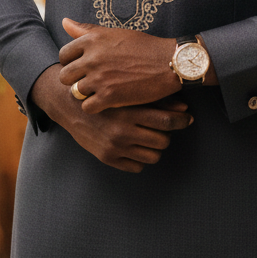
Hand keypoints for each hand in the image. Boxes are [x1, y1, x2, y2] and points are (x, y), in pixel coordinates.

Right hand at [30, 64, 191, 172]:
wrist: (69, 103)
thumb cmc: (103, 92)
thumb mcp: (127, 90)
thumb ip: (155, 98)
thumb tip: (184, 108)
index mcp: (129, 111)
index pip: (166, 121)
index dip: (181, 121)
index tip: (187, 118)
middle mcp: (122, 131)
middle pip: (163, 141)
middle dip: (167, 134)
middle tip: (165, 126)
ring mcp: (114, 147)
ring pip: (153, 156)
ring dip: (155, 147)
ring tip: (151, 136)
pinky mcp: (107, 158)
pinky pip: (136, 166)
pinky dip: (140, 157)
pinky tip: (136, 145)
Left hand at [58, 18, 180, 113]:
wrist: (168, 63)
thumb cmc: (143, 46)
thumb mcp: (114, 33)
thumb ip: (87, 30)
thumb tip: (64, 21)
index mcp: (93, 40)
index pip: (64, 55)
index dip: (70, 63)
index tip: (81, 67)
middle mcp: (92, 58)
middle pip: (65, 75)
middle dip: (74, 80)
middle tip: (88, 82)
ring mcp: (99, 78)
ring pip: (75, 92)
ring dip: (85, 94)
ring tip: (98, 91)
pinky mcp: (109, 96)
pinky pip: (87, 107)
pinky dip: (94, 107)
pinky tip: (105, 102)